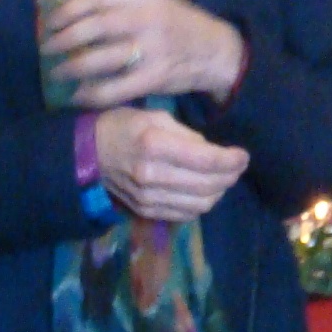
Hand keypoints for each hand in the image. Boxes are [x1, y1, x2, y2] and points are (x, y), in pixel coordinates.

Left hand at [40, 0, 244, 106]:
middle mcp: (146, 19)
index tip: (50, 22)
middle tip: (47, 48)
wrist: (215, 50)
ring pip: (100, 59)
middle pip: (94, 27)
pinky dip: (91, 94)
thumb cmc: (176, 23)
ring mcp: (151, 50)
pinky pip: (115, 89)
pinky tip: (77, 96)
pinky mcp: (154, 78)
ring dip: (72, 67)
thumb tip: (72, 10)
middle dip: (64, 39)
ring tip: (56, 73)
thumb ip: (120, 1)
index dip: (68, 10)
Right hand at [90, 108, 248, 222]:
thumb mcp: (155, 118)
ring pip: (201, 204)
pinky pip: (186, 214)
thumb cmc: (124, 127)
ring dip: (220, 192)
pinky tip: (204, 190)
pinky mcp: (146, 211)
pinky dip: (202, 204)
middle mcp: (152, 175)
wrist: (88, 154)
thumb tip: (212, 152)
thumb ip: (187, 135)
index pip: (206, 160)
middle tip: (237, 165)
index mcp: (154, 145)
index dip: (231, 160)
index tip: (243, 155)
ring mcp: (148, 197)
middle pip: (208, 185)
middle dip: (230, 176)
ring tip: (223, 178)